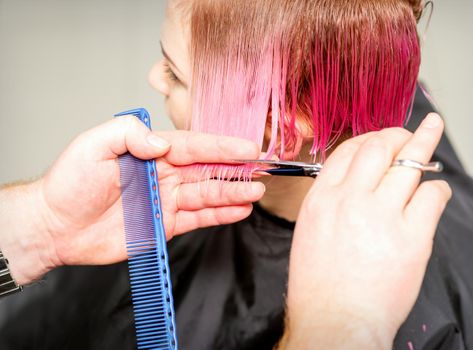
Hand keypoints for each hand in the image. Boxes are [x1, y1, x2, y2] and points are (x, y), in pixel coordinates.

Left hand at [0, 116, 263, 284]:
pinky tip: (238, 210)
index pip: (194, 146)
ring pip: (207, 194)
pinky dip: (219, 214)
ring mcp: (166, 201)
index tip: (247, 148)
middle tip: (262, 170)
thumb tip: (163, 144)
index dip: (221, 147)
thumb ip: (130, 135)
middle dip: (236, 170)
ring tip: (256, 192)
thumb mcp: (94, 146)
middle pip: (207, 170)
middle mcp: (163, 175)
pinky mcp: (165, 225)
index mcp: (150, 152)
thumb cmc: (70, 183)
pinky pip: (198, 218)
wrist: (57, 226)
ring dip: (233, 193)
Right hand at [282, 114, 451, 348]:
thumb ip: (331, 203)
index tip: (381, 138)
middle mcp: (350, 199)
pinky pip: (431, 195)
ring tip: (432, 129)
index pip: (348, 151)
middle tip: (409, 133)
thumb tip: (356, 183)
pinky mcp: (411, 236)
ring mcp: (381, 215)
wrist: (334, 321)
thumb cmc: (319, 286)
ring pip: (408, 162)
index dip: (369, 138)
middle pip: (379, 147)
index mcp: (322, 199)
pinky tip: (435, 193)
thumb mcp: (309, 233)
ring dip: (423, 143)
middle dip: (397, 134)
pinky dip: (437, 189)